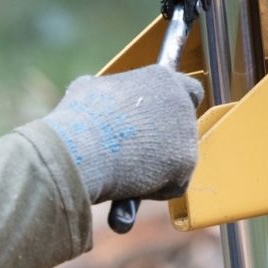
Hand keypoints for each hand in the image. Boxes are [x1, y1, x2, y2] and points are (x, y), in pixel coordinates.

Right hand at [41, 65, 203, 204]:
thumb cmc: (80, 119)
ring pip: (176, 158)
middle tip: (135, 154)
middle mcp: (180, 101)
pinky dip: (153, 189)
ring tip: (123, 169)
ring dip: (155, 167)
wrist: (83, 149)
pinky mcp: (185, 163)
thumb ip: (108, 93)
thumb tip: (98, 99)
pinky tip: (129, 183)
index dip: (172, 108)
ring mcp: (187, 133)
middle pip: (182, 127)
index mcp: (161, 78)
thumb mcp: (89, 91)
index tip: (159, 121)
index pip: (188, 89)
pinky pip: (172, 183)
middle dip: (162, 142)